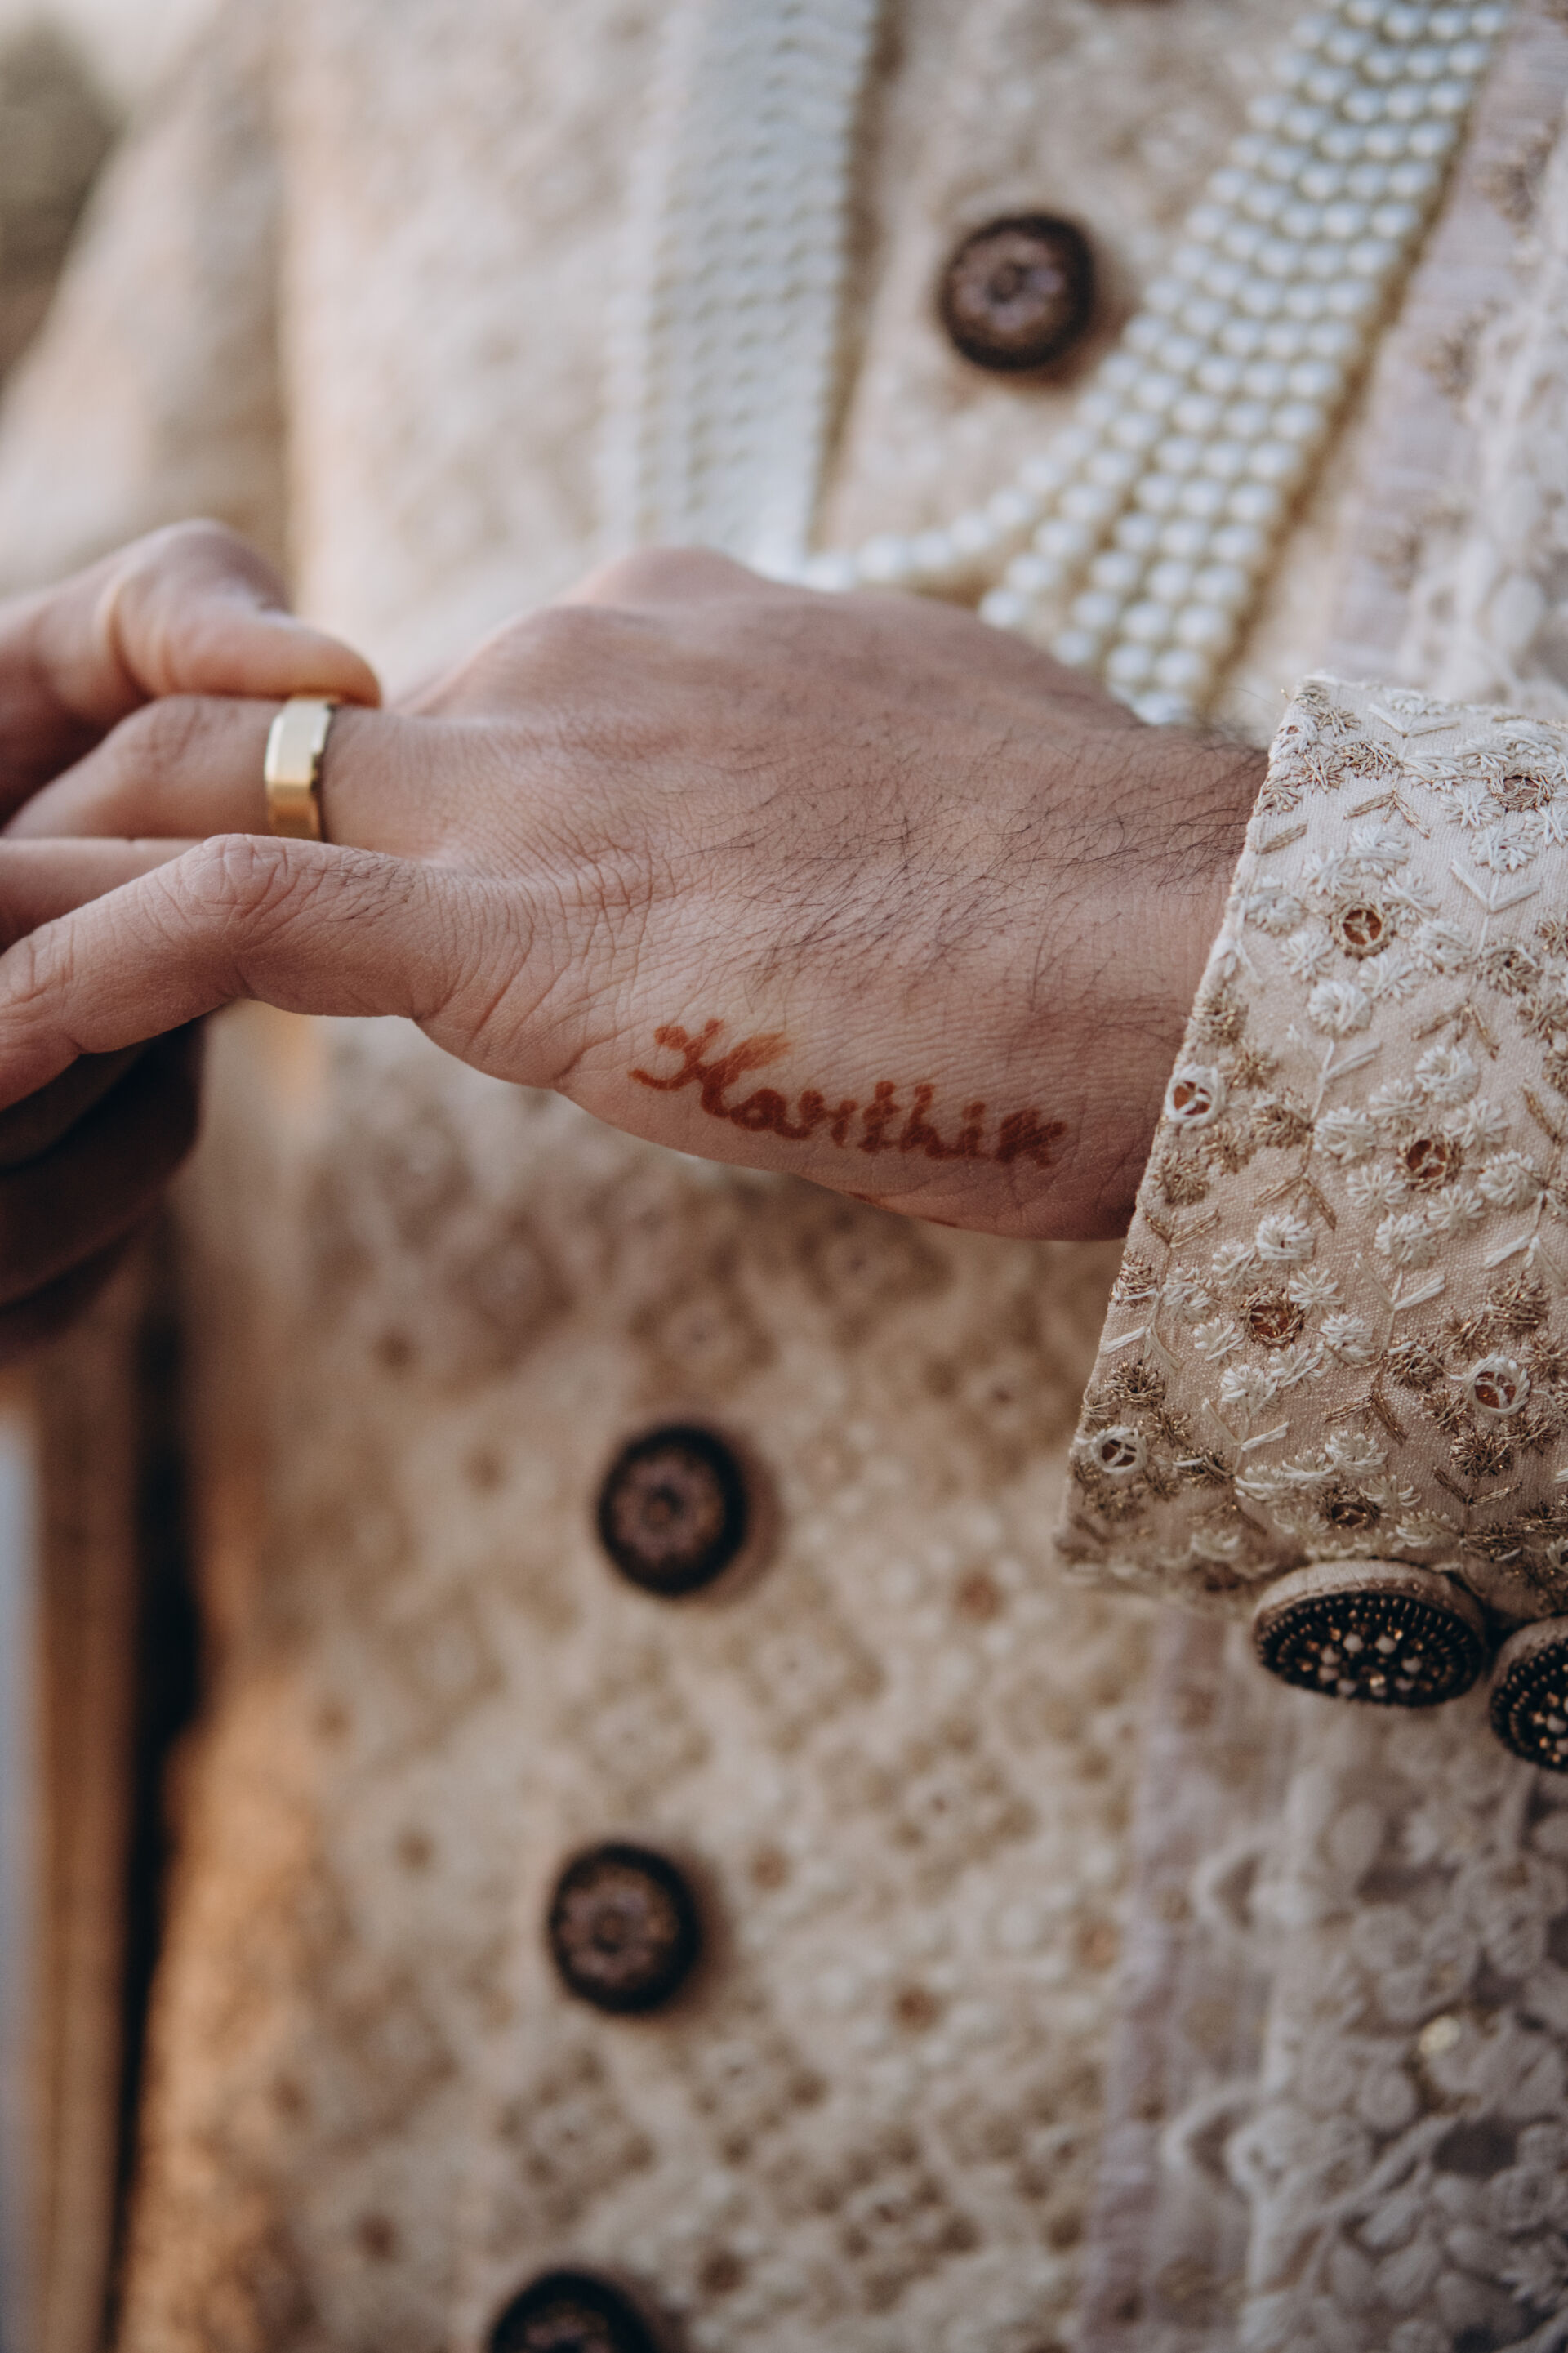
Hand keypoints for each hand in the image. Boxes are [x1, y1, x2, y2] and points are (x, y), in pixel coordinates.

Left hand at [0, 551, 1260, 1239]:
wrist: (1192, 950)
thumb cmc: (1110, 934)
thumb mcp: (919, 834)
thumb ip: (798, 823)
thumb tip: (766, 889)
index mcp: (677, 636)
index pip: (434, 718)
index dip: (331, 804)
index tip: (294, 885)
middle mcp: (579, 665)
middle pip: (263, 730)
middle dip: (115, 817)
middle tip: (26, 912)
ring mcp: (540, 774)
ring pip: (202, 800)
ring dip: (44, 896)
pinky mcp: (517, 916)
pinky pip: (225, 923)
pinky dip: (77, 981)